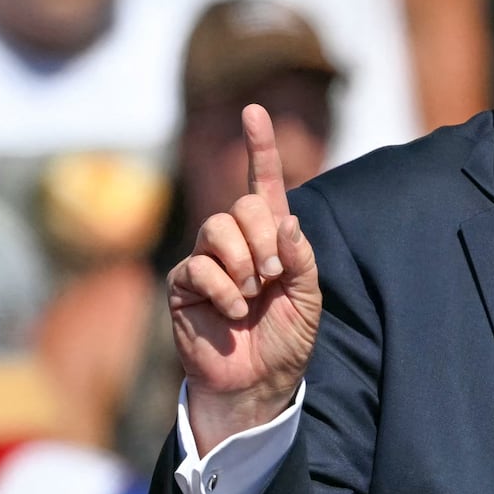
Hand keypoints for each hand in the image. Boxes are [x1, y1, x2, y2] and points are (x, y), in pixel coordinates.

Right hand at [168, 105, 321, 453]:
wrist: (258, 383)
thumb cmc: (286, 339)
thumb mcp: (309, 297)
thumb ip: (302, 256)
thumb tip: (284, 219)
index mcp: (271, 238)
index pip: (264, 183)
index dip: (259, 147)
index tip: (254, 110)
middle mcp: (237, 242)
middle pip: (243, 206)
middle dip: (264, 238)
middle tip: (274, 275)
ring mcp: (207, 260)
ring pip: (217, 229)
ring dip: (243, 262)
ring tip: (253, 294)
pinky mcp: (184, 284)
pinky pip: (198, 266)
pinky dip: (224, 288)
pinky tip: (234, 311)